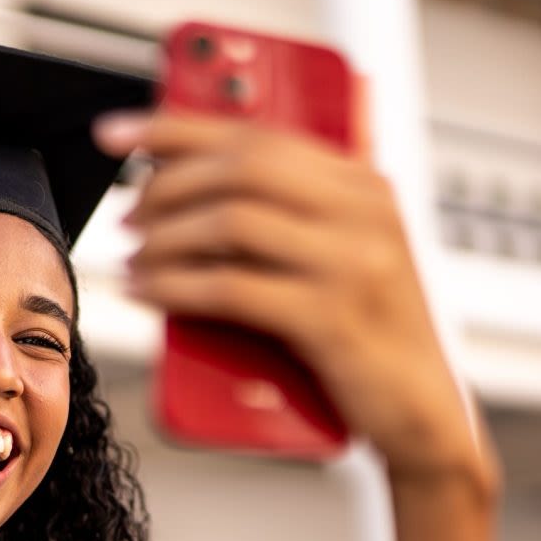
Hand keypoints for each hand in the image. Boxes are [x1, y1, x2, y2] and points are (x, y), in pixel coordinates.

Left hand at [96, 108, 497, 492]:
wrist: (422, 413)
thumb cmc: (370, 337)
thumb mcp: (342, 258)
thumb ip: (290, 217)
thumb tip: (188, 189)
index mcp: (363, 186)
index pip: (259, 133)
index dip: (177, 127)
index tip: (119, 133)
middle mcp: (363, 212)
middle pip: (240, 168)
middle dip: (165, 186)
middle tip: (129, 216)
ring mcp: (352, 263)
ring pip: (231, 222)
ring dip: (166, 239)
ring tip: (136, 259)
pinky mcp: (332, 317)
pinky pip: (232, 288)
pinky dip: (177, 286)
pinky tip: (149, 292)